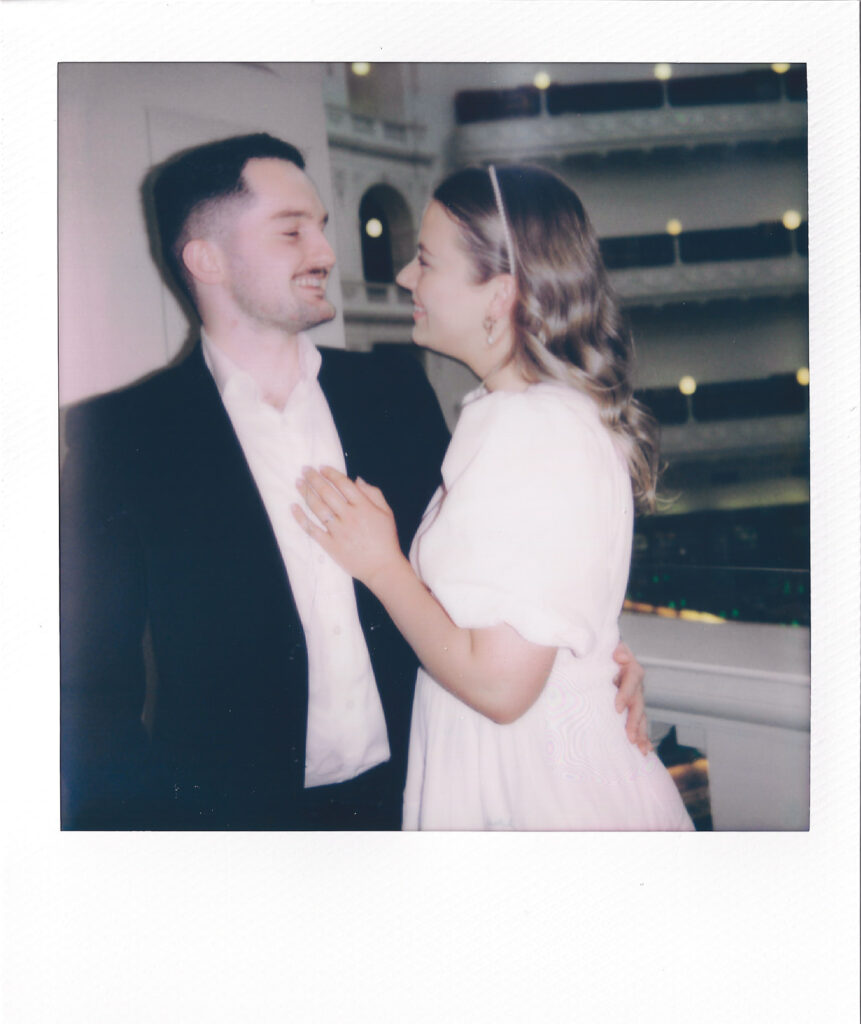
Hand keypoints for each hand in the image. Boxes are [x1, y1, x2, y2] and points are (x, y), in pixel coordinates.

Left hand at [292, 466, 404, 587]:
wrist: (383, 567)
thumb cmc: (386, 539)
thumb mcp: (386, 513)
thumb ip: (373, 493)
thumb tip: (357, 479)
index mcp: (364, 507)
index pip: (344, 484)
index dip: (331, 474)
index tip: (321, 467)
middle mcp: (349, 517)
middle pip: (327, 493)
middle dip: (314, 479)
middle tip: (305, 470)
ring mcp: (338, 531)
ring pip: (318, 508)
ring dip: (306, 493)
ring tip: (298, 483)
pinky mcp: (330, 545)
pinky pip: (312, 529)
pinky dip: (301, 518)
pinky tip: (293, 507)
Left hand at [612, 642, 651, 754]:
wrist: (601, 654)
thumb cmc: (600, 650)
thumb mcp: (604, 646)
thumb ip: (612, 648)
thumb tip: (620, 656)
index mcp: (630, 667)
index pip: (632, 680)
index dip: (626, 694)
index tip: (617, 708)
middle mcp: (635, 683)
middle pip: (638, 702)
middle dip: (634, 720)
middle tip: (629, 736)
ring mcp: (634, 696)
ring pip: (641, 715)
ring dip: (641, 732)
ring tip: (641, 748)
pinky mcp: (630, 706)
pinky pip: (638, 722)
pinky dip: (642, 735)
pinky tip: (644, 749)